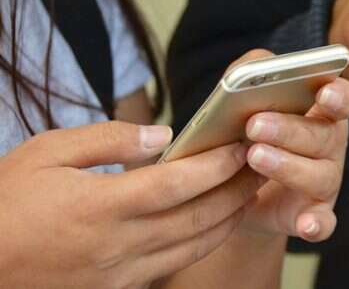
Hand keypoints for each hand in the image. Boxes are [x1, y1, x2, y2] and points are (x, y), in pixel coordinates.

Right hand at [0, 122, 261, 287]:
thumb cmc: (6, 202)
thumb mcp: (46, 153)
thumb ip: (108, 140)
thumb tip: (161, 136)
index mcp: (102, 206)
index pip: (179, 183)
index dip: (217, 165)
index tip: (241, 147)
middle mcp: (119, 244)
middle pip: (198, 217)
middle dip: (237, 191)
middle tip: (261, 166)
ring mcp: (121, 274)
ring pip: (193, 247)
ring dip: (228, 219)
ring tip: (249, 193)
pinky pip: (173, 266)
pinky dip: (202, 243)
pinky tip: (213, 224)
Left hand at [227, 50, 348, 242]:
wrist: (233, 188)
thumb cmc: (246, 133)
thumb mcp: (244, 99)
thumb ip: (251, 72)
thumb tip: (256, 65)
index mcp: (321, 112)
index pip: (342, 98)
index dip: (337, 95)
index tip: (323, 93)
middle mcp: (331, 146)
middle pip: (324, 135)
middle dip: (290, 129)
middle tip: (255, 125)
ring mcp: (326, 182)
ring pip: (320, 175)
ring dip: (289, 166)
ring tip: (254, 156)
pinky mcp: (314, 215)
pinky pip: (323, 222)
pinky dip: (317, 224)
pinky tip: (306, 225)